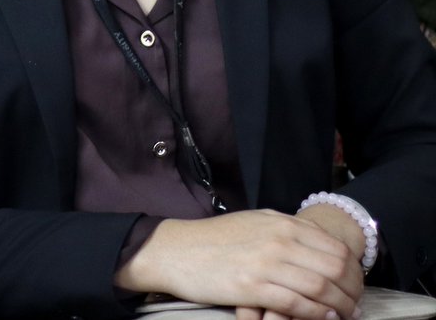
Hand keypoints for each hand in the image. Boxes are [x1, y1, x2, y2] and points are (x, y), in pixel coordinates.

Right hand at [117, 210, 363, 319]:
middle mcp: (278, 240)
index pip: (335, 247)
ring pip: (321, 287)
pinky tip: (324, 318)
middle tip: (355, 304)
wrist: (177, 250)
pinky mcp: (252, 287)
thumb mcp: (254, 222)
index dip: (353, 270)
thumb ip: (285, 229)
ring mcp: (266, 263)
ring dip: (340, 306)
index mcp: (280, 223)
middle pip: (335, 267)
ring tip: (345, 315)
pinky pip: (297, 303)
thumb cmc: (214, 238)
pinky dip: (317, 314)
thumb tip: (317, 242)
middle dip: (352, 290)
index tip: (354, 285)